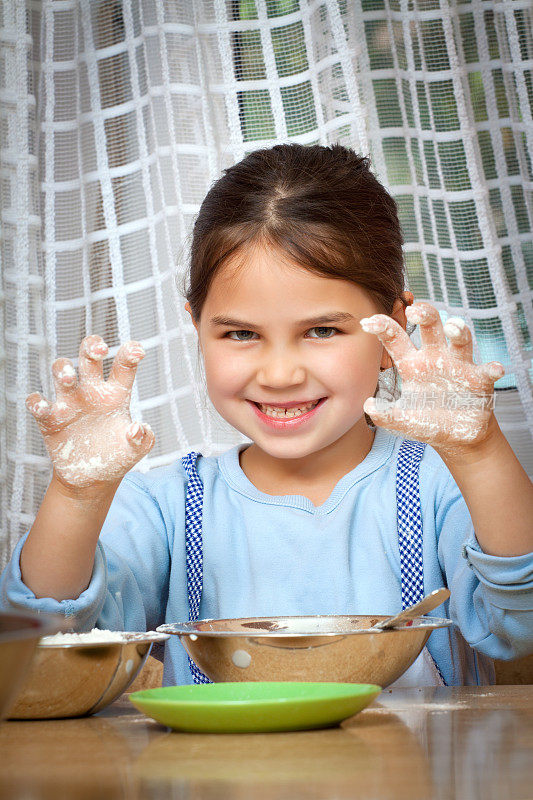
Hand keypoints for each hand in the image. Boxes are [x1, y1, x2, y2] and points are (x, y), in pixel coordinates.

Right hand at [26, 335, 154, 489]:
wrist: (92, 479)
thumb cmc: (116, 457)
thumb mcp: (134, 451)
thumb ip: (143, 440)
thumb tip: (138, 428)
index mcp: (116, 394)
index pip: (123, 366)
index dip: (130, 353)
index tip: (137, 350)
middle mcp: (92, 392)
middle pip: (89, 357)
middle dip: (92, 346)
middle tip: (100, 348)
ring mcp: (70, 403)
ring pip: (61, 371)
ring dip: (62, 369)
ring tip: (69, 378)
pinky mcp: (50, 420)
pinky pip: (37, 403)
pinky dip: (36, 402)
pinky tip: (43, 407)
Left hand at [360, 302, 504, 451]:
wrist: (456, 438)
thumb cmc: (428, 421)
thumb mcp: (403, 420)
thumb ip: (386, 415)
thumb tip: (368, 406)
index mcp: (412, 364)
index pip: (396, 339)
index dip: (383, 327)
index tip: (368, 321)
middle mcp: (435, 358)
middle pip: (430, 327)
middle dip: (424, 314)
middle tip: (414, 310)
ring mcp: (459, 366)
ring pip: (460, 340)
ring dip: (458, 330)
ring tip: (452, 327)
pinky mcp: (479, 380)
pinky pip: (487, 370)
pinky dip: (492, 368)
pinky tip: (494, 369)